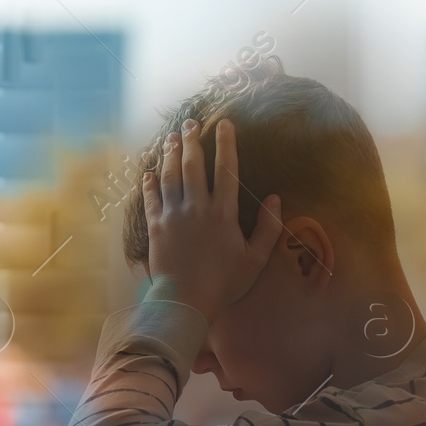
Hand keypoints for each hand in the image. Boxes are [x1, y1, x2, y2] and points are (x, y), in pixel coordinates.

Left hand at [142, 118, 280, 322]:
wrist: (184, 302)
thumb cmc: (223, 283)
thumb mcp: (254, 259)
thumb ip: (268, 228)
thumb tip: (276, 199)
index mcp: (223, 213)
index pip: (226, 169)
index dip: (226, 144)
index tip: (224, 124)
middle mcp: (196, 208)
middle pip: (193, 166)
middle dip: (192, 141)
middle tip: (190, 123)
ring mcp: (173, 216)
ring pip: (170, 177)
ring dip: (170, 155)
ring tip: (171, 138)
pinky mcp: (155, 228)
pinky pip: (151, 199)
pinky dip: (149, 183)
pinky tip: (149, 172)